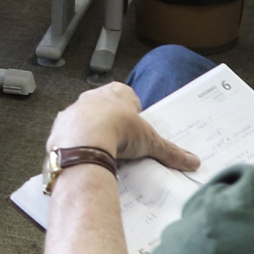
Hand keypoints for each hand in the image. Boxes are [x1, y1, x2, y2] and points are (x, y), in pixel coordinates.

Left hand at [47, 82, 198, 171]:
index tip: (139, 130)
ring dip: (94, 134)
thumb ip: (171, 151)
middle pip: (106, 109)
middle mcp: (93, 96)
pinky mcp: (61, 127)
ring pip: (86, 121)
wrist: (84, 139)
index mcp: (117, 92)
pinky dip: (79, 146)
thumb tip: (192, 161)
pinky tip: (88, 158)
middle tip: (124, 145)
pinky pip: (71, 136)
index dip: (134, 114)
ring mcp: (75, 110)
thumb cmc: (117, 129)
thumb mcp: (150, 141)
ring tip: (106, 154)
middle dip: (114, 125)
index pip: (128, 98)